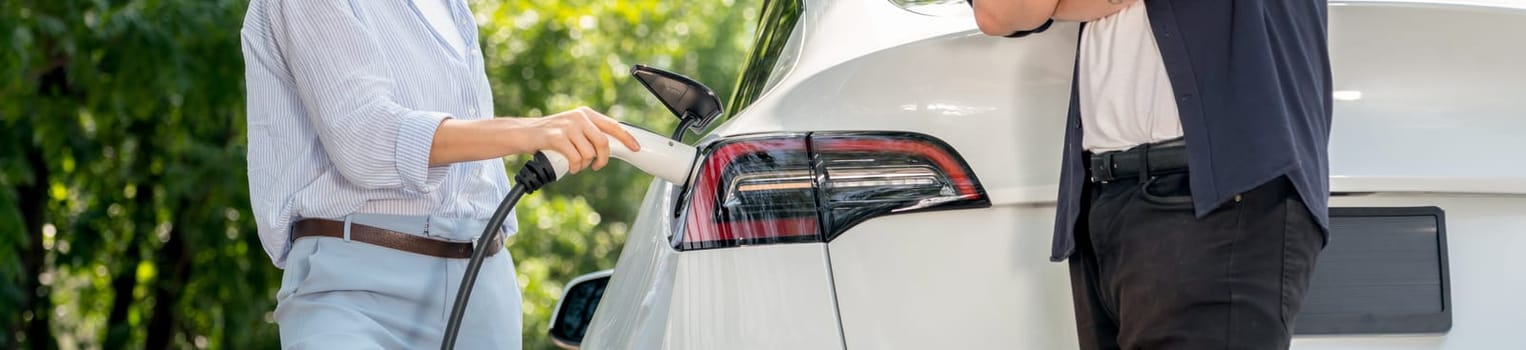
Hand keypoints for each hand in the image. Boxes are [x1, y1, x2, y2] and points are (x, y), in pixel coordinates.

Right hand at [522, 107, 641, 173]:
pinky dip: (575, 167)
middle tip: (597, 166)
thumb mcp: (573, 129)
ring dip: (584, 165)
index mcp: (586, 113)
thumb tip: (612, 148)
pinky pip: (575, 159)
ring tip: (576, 164)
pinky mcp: (557, 137)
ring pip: (589, 154)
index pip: (613, 125)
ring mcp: (568, 126)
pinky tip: (570, 167)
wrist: (523, 133)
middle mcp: (579, 117)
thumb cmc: (551, 135)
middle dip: (602, 160)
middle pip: (603, 143)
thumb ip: (590, 134)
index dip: (627, 138)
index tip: (636, 148)